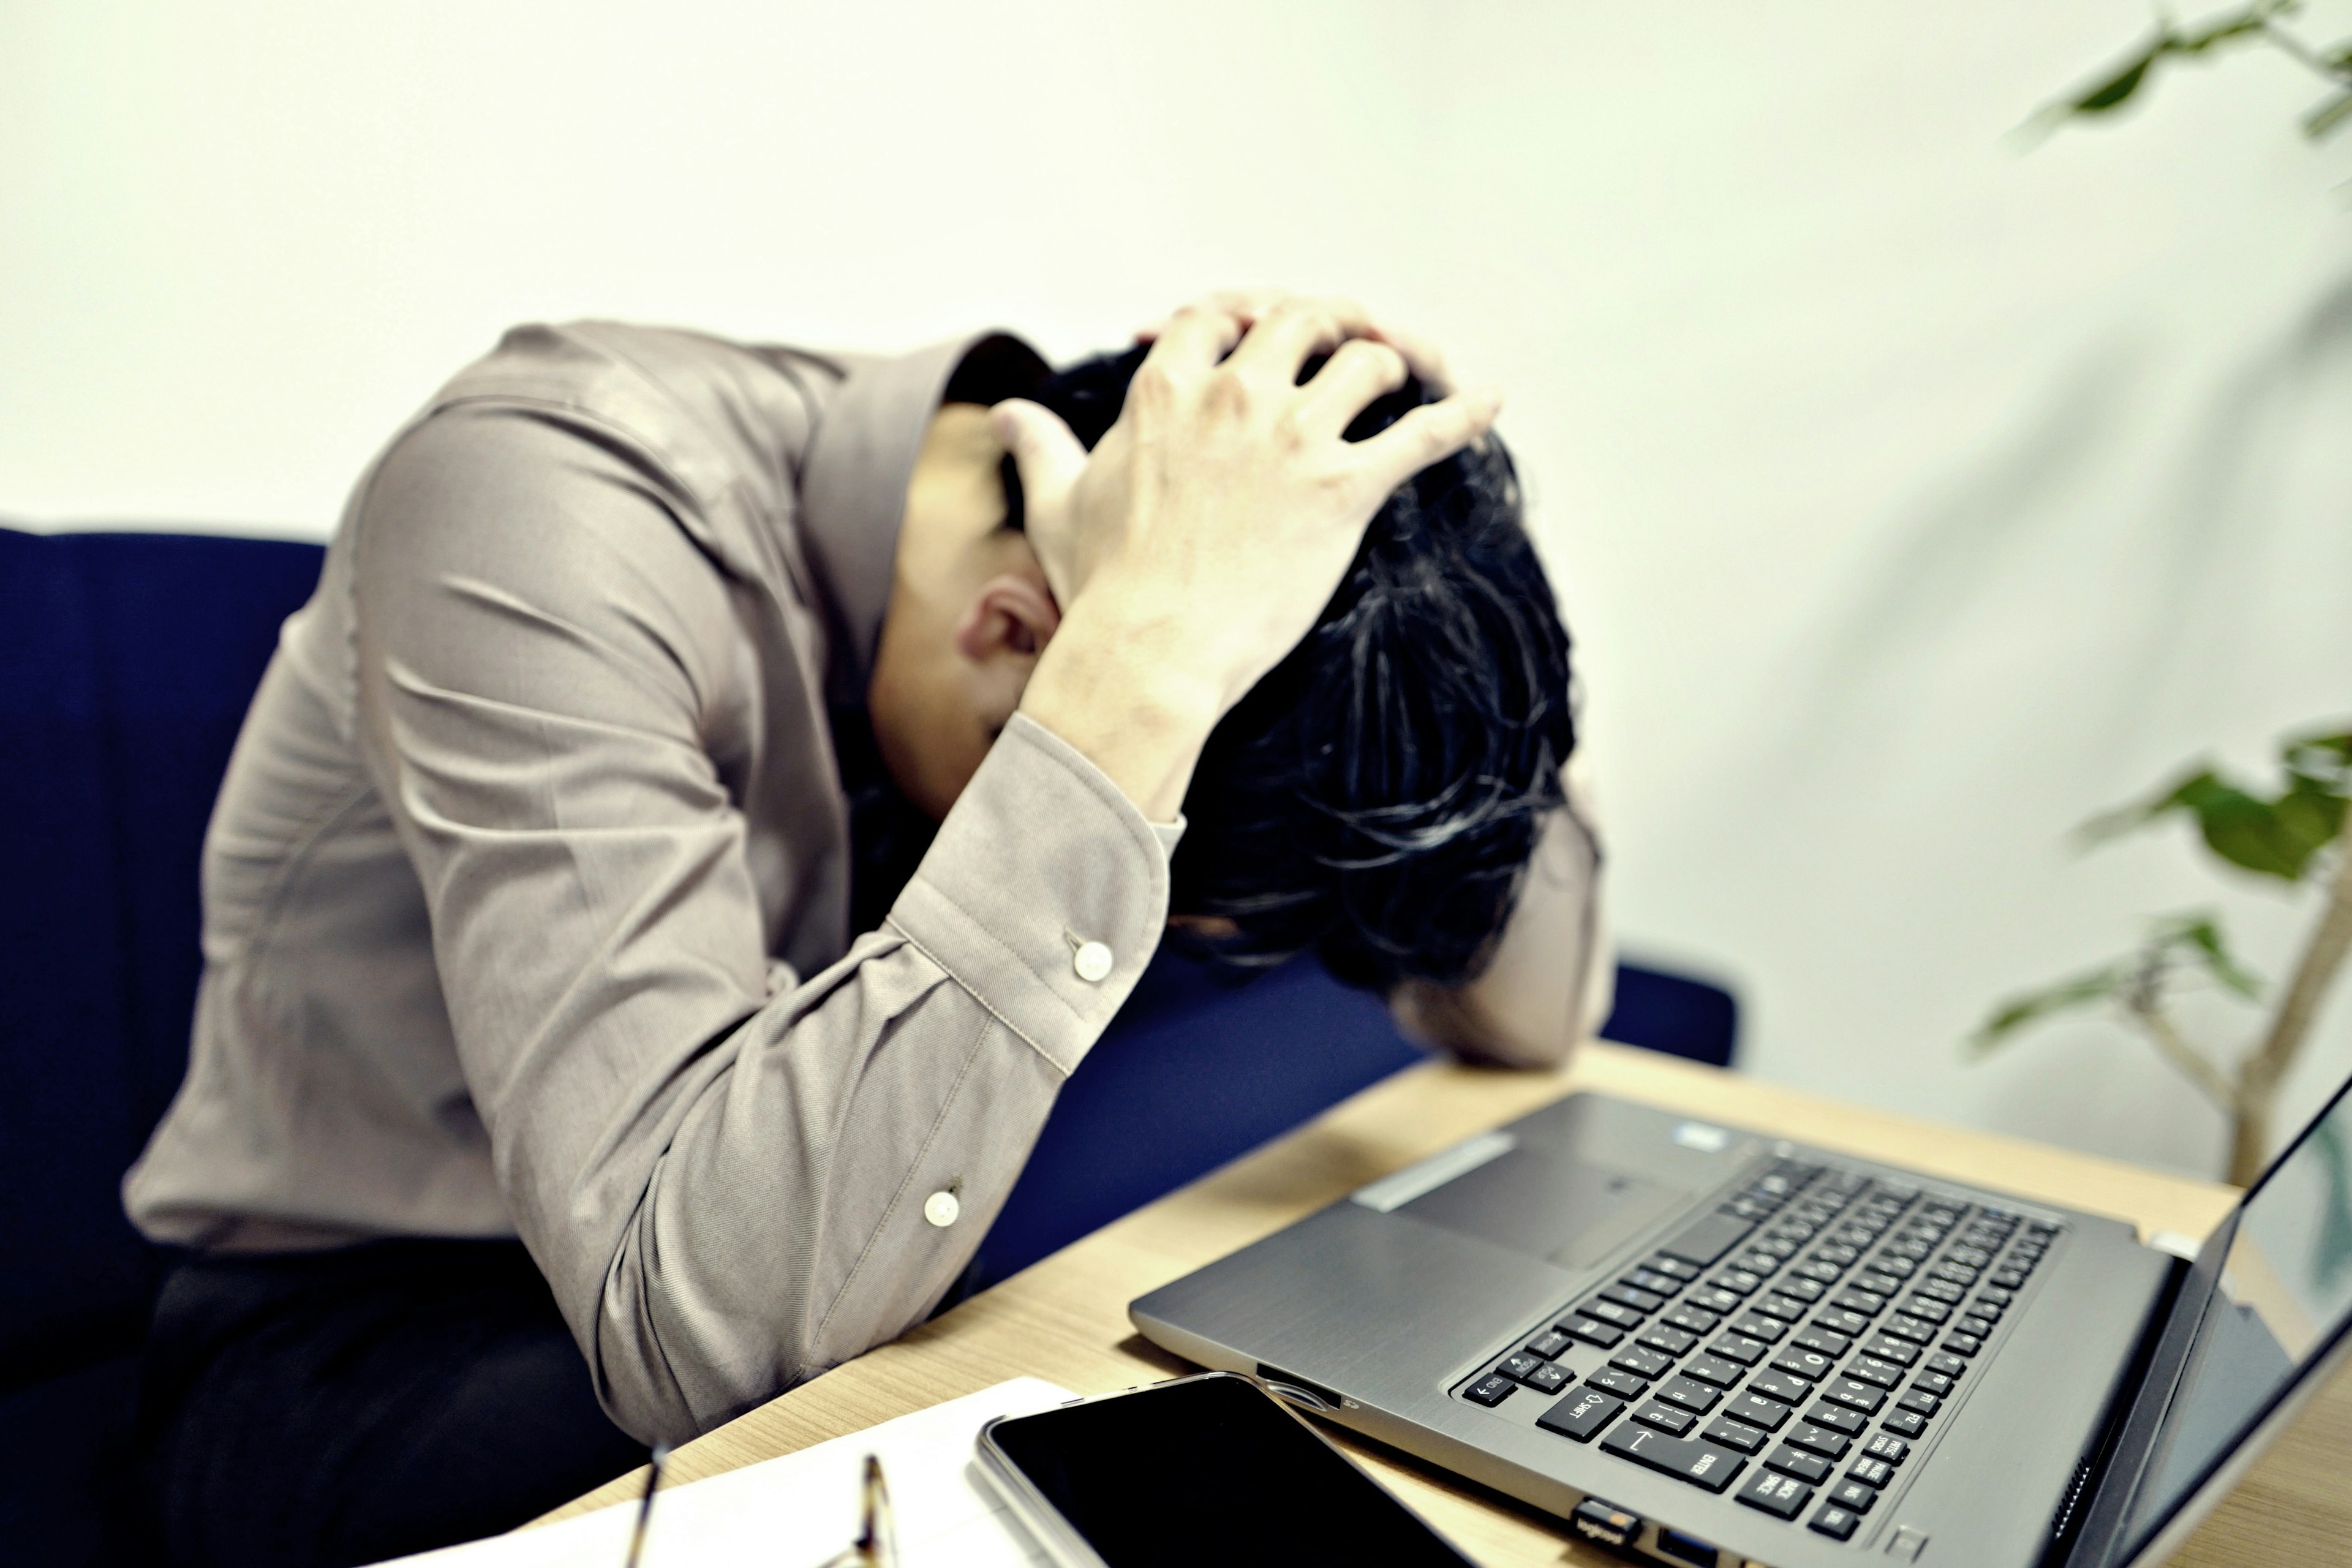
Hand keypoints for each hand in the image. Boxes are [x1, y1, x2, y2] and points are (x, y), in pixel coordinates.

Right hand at [998, 298, 1500, 817]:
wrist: (1147, 653)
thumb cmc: (1101, 587)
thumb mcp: (1057, 504)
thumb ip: (1038, 448)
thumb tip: (1002, 414)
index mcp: (1165, 388)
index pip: (1218, 310)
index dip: (1248, 312)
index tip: (1265, 330)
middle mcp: (1232, 396)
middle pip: (1304, 317)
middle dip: (1334, 321)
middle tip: (1354, 342)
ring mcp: (1291, 439)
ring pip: (1368, 362)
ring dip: (1395, 362)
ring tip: (1409, 378)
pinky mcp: (1342, 490)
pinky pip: (1421, 434)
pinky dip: (1464, 412)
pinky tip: (1492, 401)